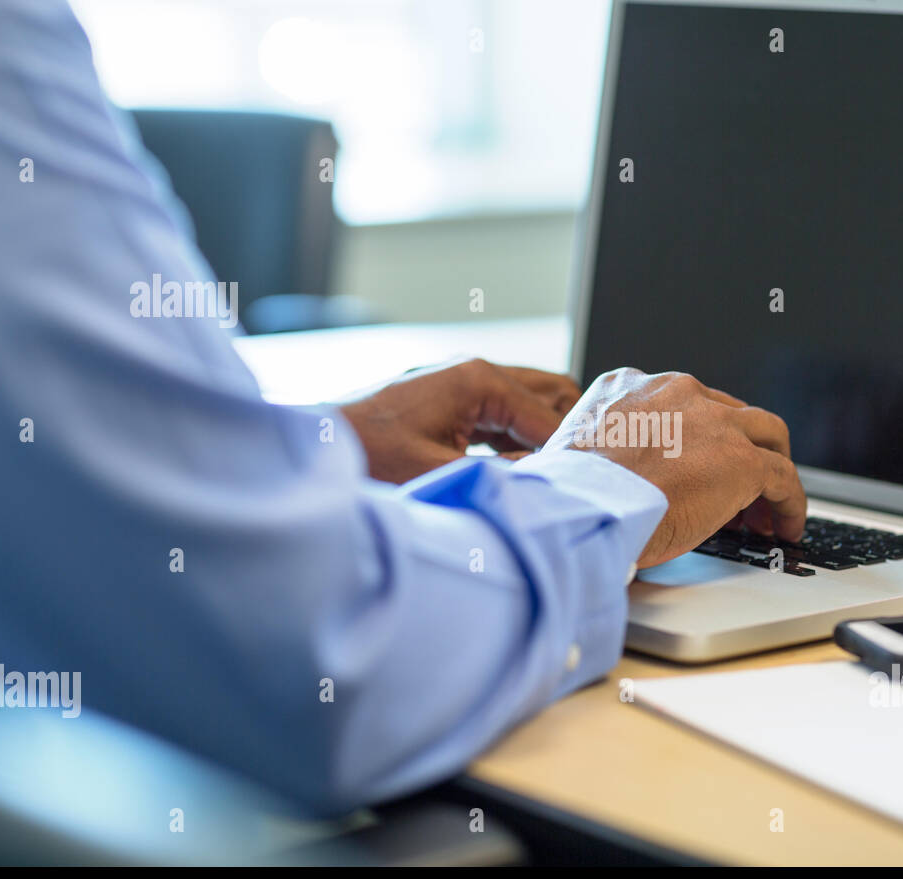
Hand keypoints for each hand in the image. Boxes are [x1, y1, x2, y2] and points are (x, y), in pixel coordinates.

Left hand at [340, 359, 580, 482]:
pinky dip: (516, 439)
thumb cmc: (366, 454)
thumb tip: (548, 481)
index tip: (588, 482)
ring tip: (553, 476)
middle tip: (576, 473)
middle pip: (550, 393)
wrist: (314, 446)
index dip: (570, 452)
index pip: (550, 416)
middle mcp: (473, 372)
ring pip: (527, 403)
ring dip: (540, 436)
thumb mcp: (442, 471)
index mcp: (478, 379)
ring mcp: (459, 385)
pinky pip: (499, 415)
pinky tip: (518, 471)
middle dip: (566, 431)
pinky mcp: (445, 403)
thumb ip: (503, 474)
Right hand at [546, 368, 805, 566]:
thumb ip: (590, 451)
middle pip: (728, 411)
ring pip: (767, 434)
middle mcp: (676, 391)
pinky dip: (791, 502)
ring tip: (768, 508)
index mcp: (629, 385)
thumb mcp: (570, 453)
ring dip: (771, 468)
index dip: (694, 438)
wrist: (585, 508)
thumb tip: (574, 474)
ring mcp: (714, 422)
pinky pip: (784, 476)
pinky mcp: (742, 460)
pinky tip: (786, 527)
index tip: (695, 466)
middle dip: (738, 447)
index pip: (680, 401)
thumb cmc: (568, 494)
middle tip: (737, 489)